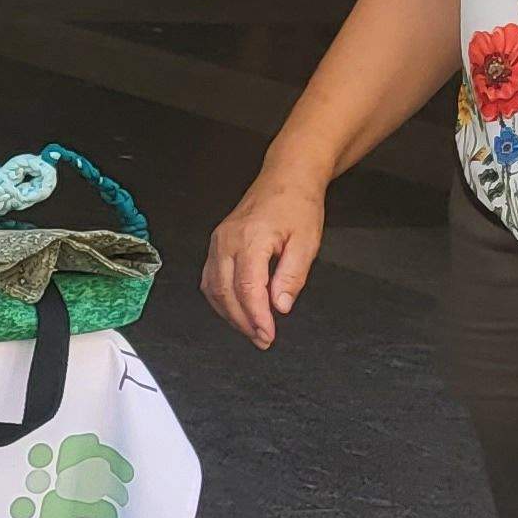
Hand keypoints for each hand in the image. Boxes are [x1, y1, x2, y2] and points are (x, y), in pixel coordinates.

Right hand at [204, 171, 326, 347]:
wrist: (285, 178)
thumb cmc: (297, 205)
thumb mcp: (307, 242)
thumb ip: (292, 276)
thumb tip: (280, 306)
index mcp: (250, 239)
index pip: (247, 289)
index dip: (257, 317)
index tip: (268, 334)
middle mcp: (227, 241)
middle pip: (225, 292)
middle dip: (243, 321)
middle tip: (263, 339)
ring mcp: (218, 242)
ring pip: (212, 288)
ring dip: (229, 313)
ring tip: (250, 329)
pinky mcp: (217, 244)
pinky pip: (210, 278)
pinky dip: (220, 299)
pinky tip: (235, 309)